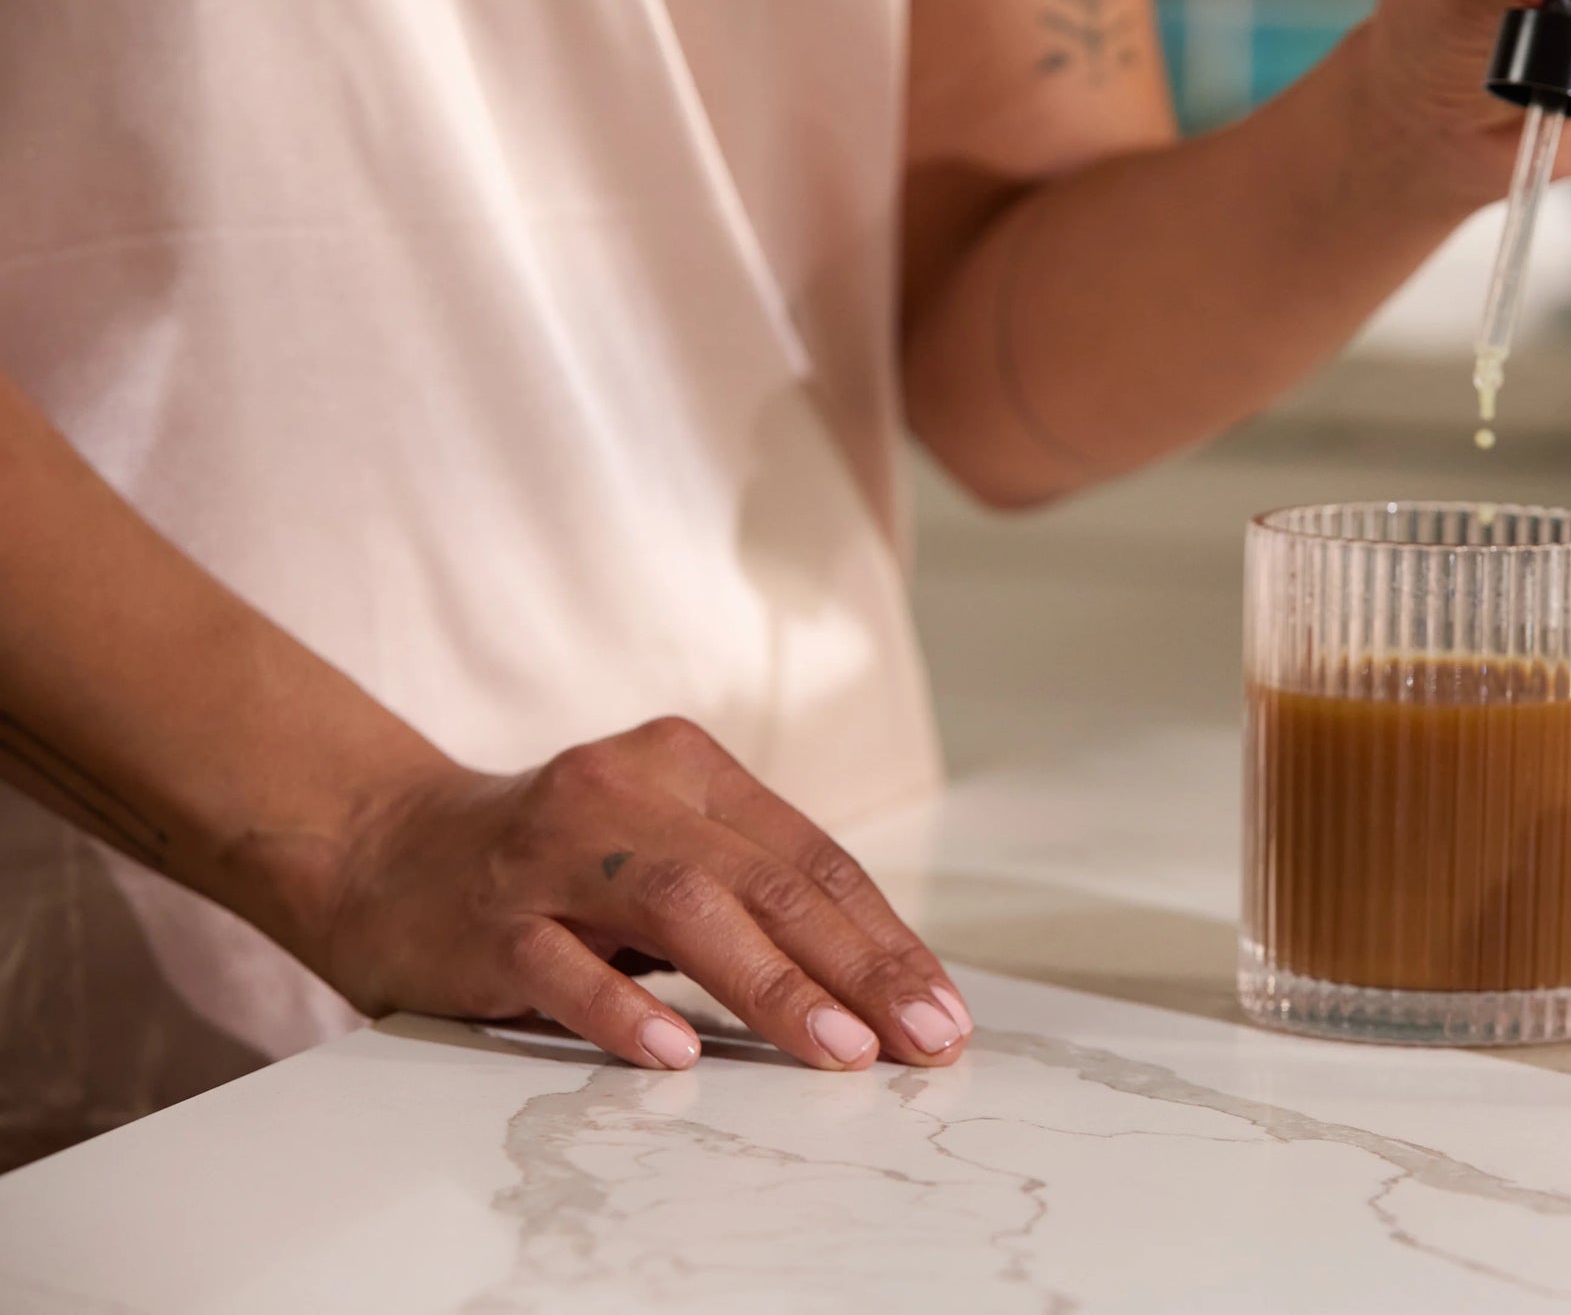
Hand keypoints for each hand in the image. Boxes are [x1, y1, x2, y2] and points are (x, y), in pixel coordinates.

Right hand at [306, 717, 970, 1071]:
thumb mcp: (662, 851)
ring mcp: (554, 852)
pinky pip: (563, 966)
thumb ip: (751, 894)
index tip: (941, 1009)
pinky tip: (676, 1052)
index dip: (885, 938)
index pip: (814, 858)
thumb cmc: (552, 866)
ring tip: (841, 1048)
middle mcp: (627, 793)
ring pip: (685, 909)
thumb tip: (878, 984)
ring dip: (774, 984)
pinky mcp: (488, 917)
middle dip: (860, 967)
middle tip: (923, 1037)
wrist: (380, 847)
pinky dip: (622, 1008)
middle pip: (768, 881)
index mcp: (689, 769)